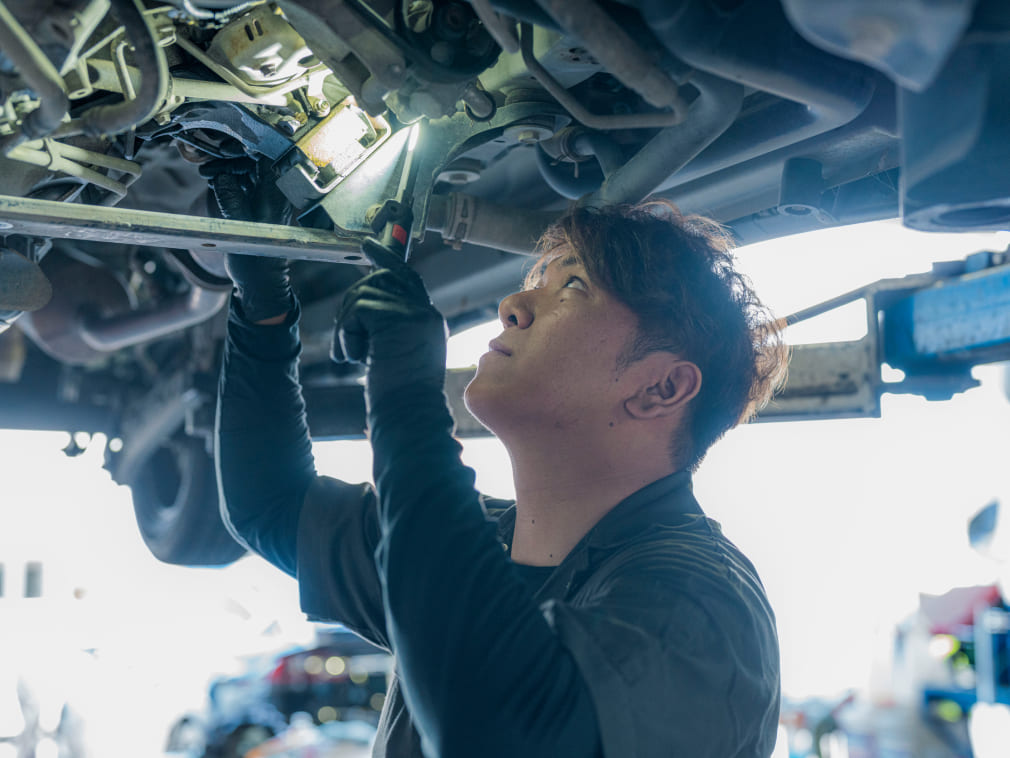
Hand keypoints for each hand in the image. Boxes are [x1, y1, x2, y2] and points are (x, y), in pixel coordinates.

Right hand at [201, 155, 294, 322]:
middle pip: (254, 157)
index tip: (222, 142)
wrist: (260, 277)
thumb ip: (229, 196)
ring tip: (205, 172)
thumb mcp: (237, 223)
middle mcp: (275, 189)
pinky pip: (243, 178)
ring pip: (246, 167)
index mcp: (276, 192)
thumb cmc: (254, 255)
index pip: (264, 155)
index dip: (243, 144)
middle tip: (207, 158)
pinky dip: (227, 175)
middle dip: (229, 155)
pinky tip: (212, 177)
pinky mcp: (258, 201)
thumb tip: (220, 175)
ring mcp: (267, 194)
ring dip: (225, 165)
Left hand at [333, 243, 446, 399]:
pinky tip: (355, 359)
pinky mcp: (400, 319)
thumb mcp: (396, 356)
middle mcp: (427, 314)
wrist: (409, 418)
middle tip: (347, 338)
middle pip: (382, 281)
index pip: (408, 278)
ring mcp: (416, 315)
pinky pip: (359, 310)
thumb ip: (388, 329)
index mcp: (429, 323)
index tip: (368, 245)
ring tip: (355, 357)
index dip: (387, 260)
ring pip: (364, 295)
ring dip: (348, 327)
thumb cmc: (401, 400)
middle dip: (354, 303)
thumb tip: (363, 306)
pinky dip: (348, 334)